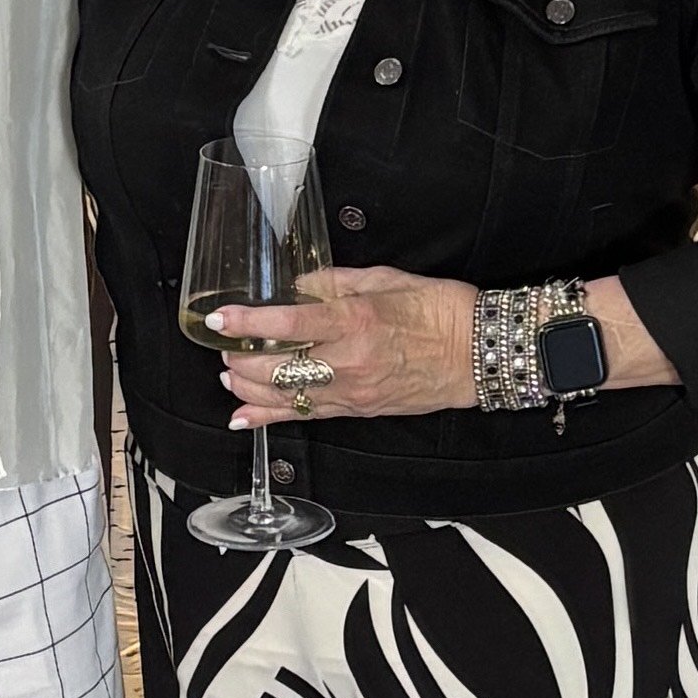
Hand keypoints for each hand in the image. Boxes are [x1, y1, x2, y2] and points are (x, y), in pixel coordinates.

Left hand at [220, 267, 476, 422]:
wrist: (477, 353)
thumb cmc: (441, 312)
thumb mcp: (386, 280)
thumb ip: (336, 282)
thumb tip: (299, 283)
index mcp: (356, 321)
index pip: (288, 322)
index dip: (247, 322)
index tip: (220, 318)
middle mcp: (350, 361)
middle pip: (278, 367)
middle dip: (241, 358)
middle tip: (225, 346)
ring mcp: (353, 391)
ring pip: (286, 397)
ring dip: (248, 388)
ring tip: (230, 375)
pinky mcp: (359, 409)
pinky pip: (306, 417)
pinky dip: (270, 417)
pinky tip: (244, 416)